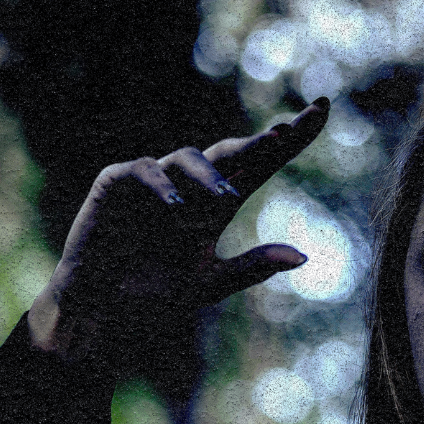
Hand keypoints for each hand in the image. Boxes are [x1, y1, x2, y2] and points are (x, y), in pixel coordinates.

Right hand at [28, 98, 330, 376]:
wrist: (100, 312)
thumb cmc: (154, 296)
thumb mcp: (211, 284)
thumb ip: (253, 268)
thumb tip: (303, 256)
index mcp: (215, 205)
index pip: (261, 164)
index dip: (290, 138)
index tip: (322, 112)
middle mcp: (189, 187)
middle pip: (233, 151)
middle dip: (261, 139)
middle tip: (287, 131)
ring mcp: (153, 182)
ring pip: (189, 158)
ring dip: (210, 176)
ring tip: (228, 198)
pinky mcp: (115, 185)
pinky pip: (141, 172)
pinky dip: (160, 186)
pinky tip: (177, 206)